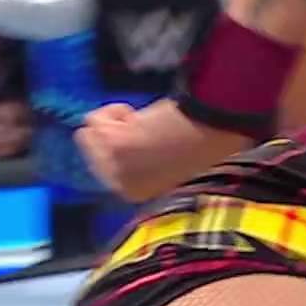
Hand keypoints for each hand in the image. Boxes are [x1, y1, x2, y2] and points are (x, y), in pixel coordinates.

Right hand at [76, 99, 249, 202]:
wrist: (217, 126)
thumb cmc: (203, 139)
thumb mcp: (168, 160)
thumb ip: (145, 161)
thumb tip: (129, 145)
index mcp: (136, 194)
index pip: (104, 167)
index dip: (122, 145)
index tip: (146, 139)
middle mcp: (121, 187)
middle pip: (91, 150)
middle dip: (114, 133)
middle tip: (149, 129)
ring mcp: (114, 168)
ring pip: (88, 134)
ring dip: (114, 122)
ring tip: (146, 124)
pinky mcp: (111, 145)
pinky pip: (93, 119)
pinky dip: (113, 111)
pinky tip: (140, 117)